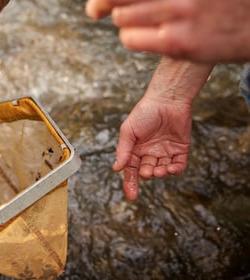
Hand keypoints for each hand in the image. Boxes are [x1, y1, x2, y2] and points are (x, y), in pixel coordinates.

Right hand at [112, 58, 212, 199]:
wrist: (167, 100)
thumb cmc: (144, 113)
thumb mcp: (128, 131)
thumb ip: (123, 150)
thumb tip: (116, 169)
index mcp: (135, 149)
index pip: (131, 170)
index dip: (130, 184)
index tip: (131, 197)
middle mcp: (149, 152)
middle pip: (146, 171)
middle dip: (147, 175)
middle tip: (147, 172)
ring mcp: (165, 152)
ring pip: (162, 170)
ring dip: (160, 174)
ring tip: (160, 170)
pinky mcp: (180, 150)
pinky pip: (178, 165)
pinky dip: (175, 170)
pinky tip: (171, 169)